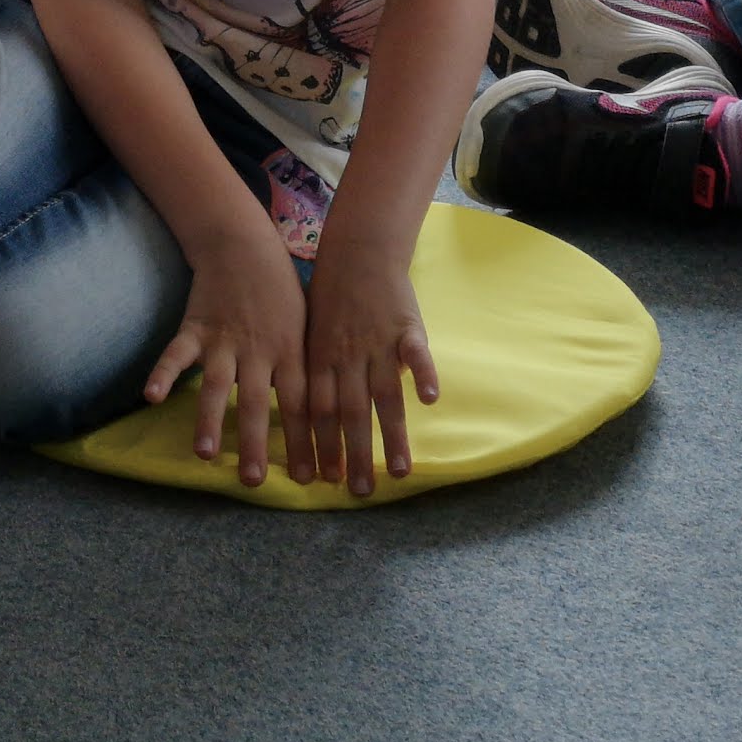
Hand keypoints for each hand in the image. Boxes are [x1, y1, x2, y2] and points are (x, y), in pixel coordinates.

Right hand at [147, 228, 311, 488]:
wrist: (243, 244)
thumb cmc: (281, 290)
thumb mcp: (306, 325)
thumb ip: (310, 366)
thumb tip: (335, 410)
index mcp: (290, 352)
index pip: (301, 405)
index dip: (305, 442)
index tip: (309, 478)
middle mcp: (258, 351)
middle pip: (258, 403)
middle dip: (257, 443)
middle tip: (254, 481)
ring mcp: (224, 340)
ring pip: (217, 385)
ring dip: (211, 420)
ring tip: (206, 454)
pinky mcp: (194, 328)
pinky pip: (176, 354)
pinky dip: (163, 374)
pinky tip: (152, 397)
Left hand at [292, 224, 440, 495]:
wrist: (359, 249)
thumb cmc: (331, 295)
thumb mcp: (311, 333)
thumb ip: (317, 374)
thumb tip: (315, 422)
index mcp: (321, 359)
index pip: (319, 410)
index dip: (322, 445)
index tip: (326, 481)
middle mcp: (348, 356)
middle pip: (352, 412)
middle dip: (355, 455)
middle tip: (360, 492)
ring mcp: (378, 342)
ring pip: (385, 393)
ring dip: (393, 434)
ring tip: (400, 470)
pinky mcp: (406, 326)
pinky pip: (415, 351)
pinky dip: (423, 372)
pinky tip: (430, 398)